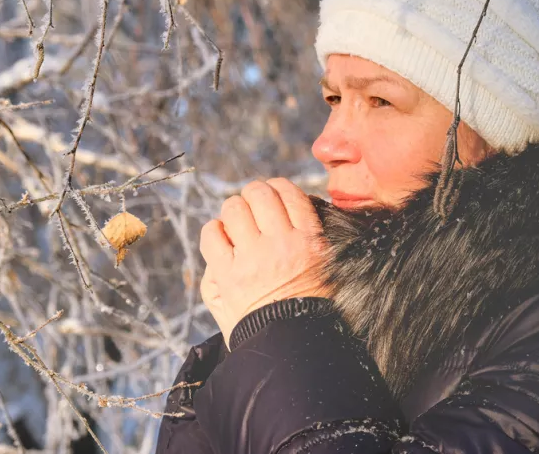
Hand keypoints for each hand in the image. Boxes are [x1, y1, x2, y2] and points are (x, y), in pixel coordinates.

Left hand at [199, 178, 327, 346]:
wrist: (292, 349)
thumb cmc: (311, 311)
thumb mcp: (327, 269)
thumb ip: (311, 238)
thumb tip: (291, 212)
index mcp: (311, 241)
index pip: (291, 193)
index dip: (278, 188)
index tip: (275, 197)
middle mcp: (281, 243)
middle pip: (260, 193)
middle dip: (254, 195)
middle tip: (254, 209)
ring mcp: (251, 258)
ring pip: (234, 208)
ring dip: (233, 211)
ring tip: (237, 226)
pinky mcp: (226, 274)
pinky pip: (211, 234)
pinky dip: (214, 232)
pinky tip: (223, 241)